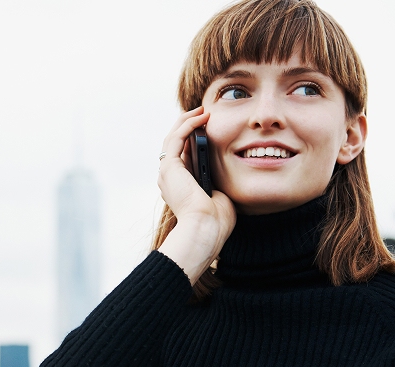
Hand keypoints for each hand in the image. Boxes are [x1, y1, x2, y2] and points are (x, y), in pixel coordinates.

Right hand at [157, 106, 235, 283]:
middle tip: (203, 113)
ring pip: (172, 137)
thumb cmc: (215, 220)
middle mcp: (169, 177)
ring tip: (202, 110)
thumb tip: (227, 173)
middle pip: (175, 143)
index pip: (183, 155)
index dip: (193, 138)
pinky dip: (187, 125)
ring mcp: (167, 172)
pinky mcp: (169, 167)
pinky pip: (176, 138)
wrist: (205, 228)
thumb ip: (217, 182)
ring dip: (187, 121)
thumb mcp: (218, 194)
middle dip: (188, 125)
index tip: (208, 126)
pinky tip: (202, 117)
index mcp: (180, 185)